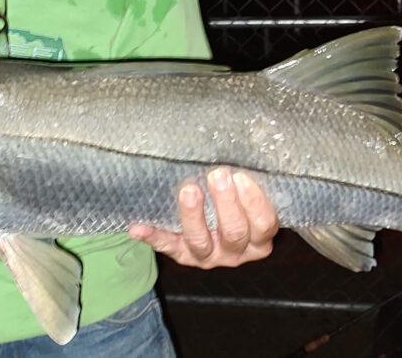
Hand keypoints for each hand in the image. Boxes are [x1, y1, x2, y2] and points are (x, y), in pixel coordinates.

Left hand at [129, 168, 278, 268]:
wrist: (218, 230)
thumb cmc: (239, 203)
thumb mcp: (249, 198)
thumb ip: (248, 183)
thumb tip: (241, 145)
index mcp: (259, 239)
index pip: (263, 224)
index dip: (254, 202)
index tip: (241, 177)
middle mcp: (236, 252)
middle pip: (234, 232)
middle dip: (225, 203)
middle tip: (217, 175)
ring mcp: (209, 256)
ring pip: (201, 242)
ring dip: (193, 216)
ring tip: (188, 190)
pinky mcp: (184, 255)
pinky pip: (168, 246)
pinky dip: (154, 237)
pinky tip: (138, 228)